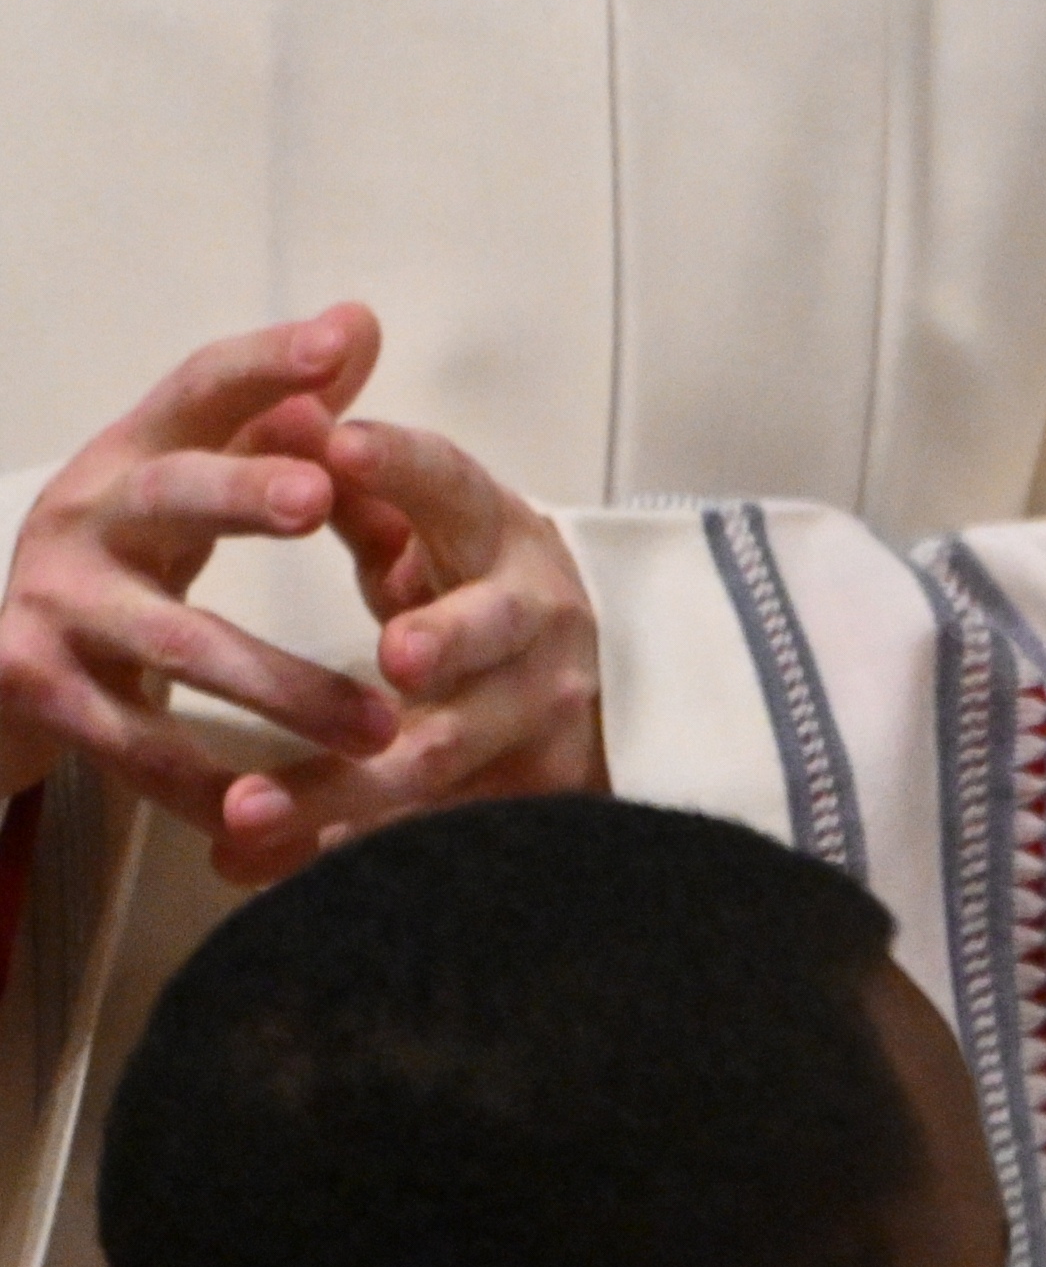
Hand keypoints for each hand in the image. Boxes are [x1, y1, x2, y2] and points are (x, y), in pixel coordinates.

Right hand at [4, 308, 405, 837]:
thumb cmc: (129, 557)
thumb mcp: (188, 480)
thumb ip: (271, 414)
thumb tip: (358, 324)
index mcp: (133, 454)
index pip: (200, 387)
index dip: (268, 363)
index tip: (344, 344)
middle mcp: (83, 516)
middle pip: (171, 495)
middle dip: (240, 490)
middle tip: (320, 497)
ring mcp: (53, 607)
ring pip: (176, 645)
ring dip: (282, 689)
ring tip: (377, 727)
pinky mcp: (36, 691)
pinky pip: (134, 744)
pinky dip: (205, 784)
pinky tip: (276, 811)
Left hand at [209, 408, 603, 880]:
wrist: (580, 687)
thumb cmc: (476, 589)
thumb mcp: (434, 528)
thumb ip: (360, 480)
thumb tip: (288, 395)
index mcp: (503, 539)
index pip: (458, 489)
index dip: (407, 470)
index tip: (343, 447)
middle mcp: (538, 624)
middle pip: (498, 631)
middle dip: (450, 639)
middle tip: (394, 653)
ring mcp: (537, 717)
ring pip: (444, 753)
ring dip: (343, 787)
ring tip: (245, 812)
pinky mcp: (522, 795)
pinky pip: (426, 831)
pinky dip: (338, 851)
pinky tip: (256, 871)